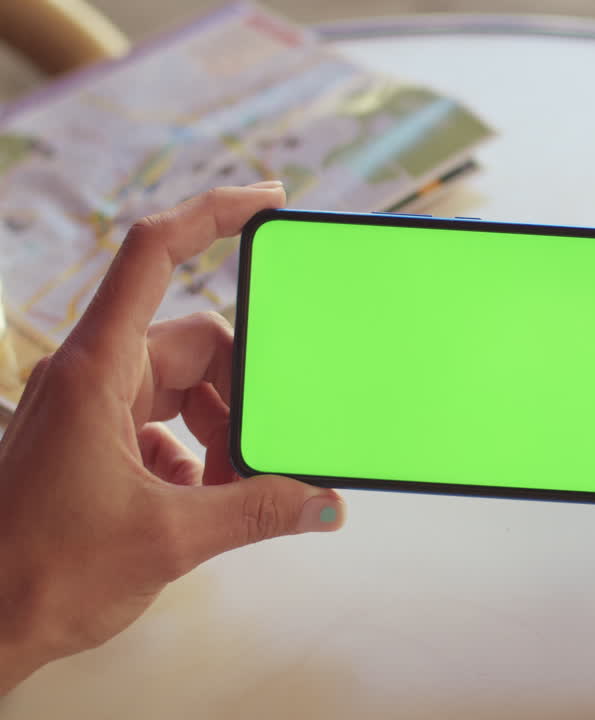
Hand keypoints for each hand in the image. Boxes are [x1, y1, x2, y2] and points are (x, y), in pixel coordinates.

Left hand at [0, 184, 345, 692]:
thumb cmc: (41, 575)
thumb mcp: (170, 539)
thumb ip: (257, 512)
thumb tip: (323, 503)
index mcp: (96, 370)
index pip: (153, 255)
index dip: (212, 213)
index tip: (269, 201)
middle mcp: (90, 376)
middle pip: (194, 343)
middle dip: (242, 392)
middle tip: (269, 448)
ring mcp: (90, 409)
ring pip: (183, 387)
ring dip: (221, 431)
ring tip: (235, 487)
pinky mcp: (93, 442)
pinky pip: (164, 424)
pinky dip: (197, 455)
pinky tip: (203, 500)